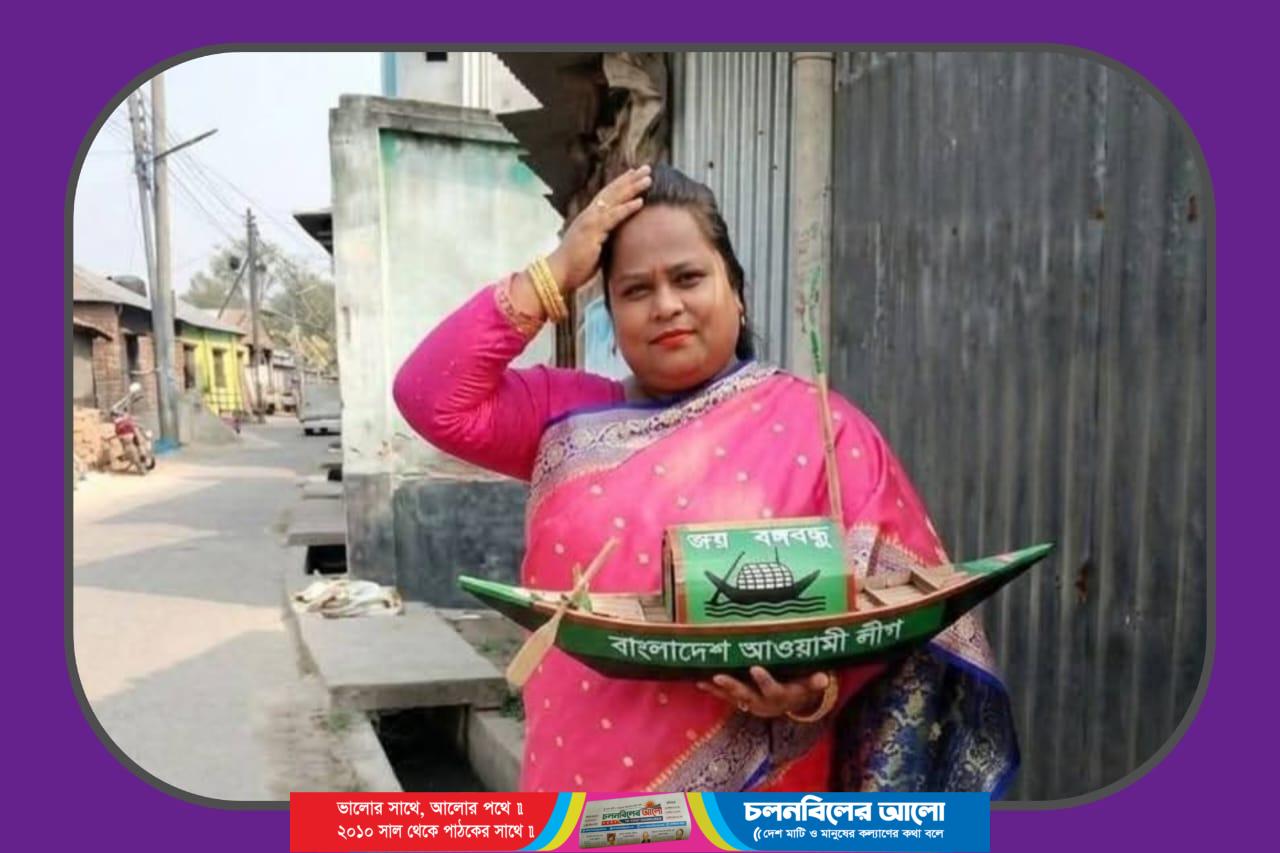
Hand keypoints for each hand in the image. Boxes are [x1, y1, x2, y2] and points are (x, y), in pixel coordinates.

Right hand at [546, 165, 651, 292]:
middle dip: (630, 179)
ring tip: (648, 179)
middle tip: (647, 168)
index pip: (607, 195)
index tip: (635, 174)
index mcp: (589, 217)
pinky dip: (626, 209)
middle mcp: (589, 215)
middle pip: (612, 191)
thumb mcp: (594, 246)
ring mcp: (590, 221)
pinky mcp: (593, 232)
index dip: (621, 183)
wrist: (558, 273)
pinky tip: (639, 202)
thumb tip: (618, 236)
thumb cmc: (576, 264)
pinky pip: (613, 218)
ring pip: (614, 200)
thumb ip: (605, 237)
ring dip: (632, 188)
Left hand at [696, 667, 831, 718]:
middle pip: (747, 695)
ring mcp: (750, 703)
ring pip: (732, 696)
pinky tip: (698, 681)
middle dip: (732, 686)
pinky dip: (713, 690)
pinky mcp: (741, 701)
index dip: (764, 681)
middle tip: (719, 675)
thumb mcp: (809, 685)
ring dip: (717, 689)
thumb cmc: (799, 687)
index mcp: (780, 696)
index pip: (773, 690)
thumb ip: (814, 682)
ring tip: (702, 680)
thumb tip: (825, 678)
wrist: (790, 705)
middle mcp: (763, 703)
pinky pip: (725, 696)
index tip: (755, 668)